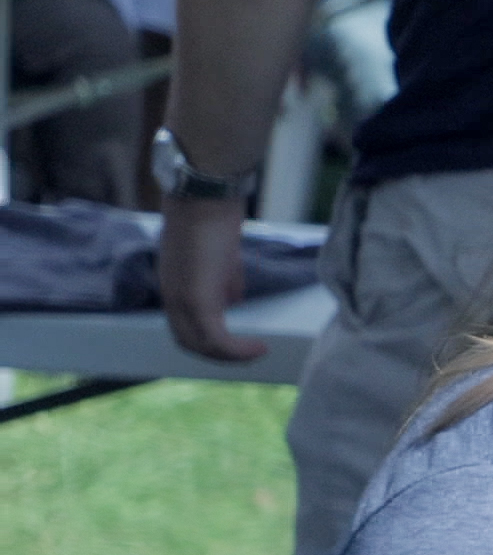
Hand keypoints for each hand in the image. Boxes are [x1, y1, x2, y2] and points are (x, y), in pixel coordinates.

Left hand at [157, 196, 265, 361]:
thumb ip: (224, 284)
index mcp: (173, 285)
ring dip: (230, 356)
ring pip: (200, 345)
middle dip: (220, 355)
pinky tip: (259, 347)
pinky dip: (238, 350)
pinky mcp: (197, 300)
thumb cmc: (214, 217)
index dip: (208, 341)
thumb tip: (233, 304)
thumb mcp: (220, 258)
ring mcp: (181, 299)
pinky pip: (216, 338)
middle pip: (188, 342)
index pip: (183, 326)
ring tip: (258, 351)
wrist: (206, 198)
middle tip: (249, 353)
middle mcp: (170, 296)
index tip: (236, 343)